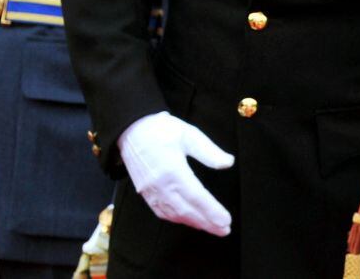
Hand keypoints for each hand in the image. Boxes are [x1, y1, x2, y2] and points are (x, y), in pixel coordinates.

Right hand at [117, 111, 233, 235]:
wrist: (131, 129)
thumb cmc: (160, 129)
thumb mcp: (188, 133)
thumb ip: (209, 150)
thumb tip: (228, 162)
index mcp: (172, 169)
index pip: (196, 196)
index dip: (212, 211)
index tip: (226, 220)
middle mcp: (160, 184)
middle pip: (187, 211)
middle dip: (207, 223)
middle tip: (224, 230)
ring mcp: (150, 190)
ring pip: (174, 214)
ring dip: (194, 223)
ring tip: (211, 227)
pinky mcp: (145, 192)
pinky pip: (162, 212)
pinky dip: (177, 219)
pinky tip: (188, 220)